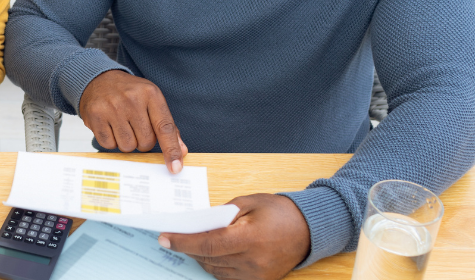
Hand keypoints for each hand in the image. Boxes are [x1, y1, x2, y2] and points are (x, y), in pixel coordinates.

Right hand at [78, 70, 187, 172]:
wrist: (99, 79)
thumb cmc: (130, 93)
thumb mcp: (152, 101)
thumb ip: (168, 126)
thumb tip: (181, 151)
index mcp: (151, 94)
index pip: (165, 127)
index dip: (171, 150)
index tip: (176, 167)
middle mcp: (132, 99)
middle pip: (145, 142)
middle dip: (142, 142)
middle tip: (136, 127)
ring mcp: (112, 107)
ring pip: (127, 146)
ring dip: (126, 143)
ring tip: (122, 126)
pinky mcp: (95, 115)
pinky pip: (108, 145)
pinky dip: (111, 141)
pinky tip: (110, 127)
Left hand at [159, 194, 310, 279]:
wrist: (309, 229)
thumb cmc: (279, 212)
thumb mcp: (248, 203)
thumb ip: (221, 214)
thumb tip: (196, 224)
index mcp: (250, 238)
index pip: (208, 244)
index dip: (183, 242)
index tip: (164, 238)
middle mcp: (253, 261)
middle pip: (208, 259)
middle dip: (188, 247)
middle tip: (174, 236)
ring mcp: (257, 275)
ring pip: (215, 270)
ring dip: (201, 258)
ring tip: (195, 243)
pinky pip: (228, 277)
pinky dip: (216, 266)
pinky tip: (213, 254)